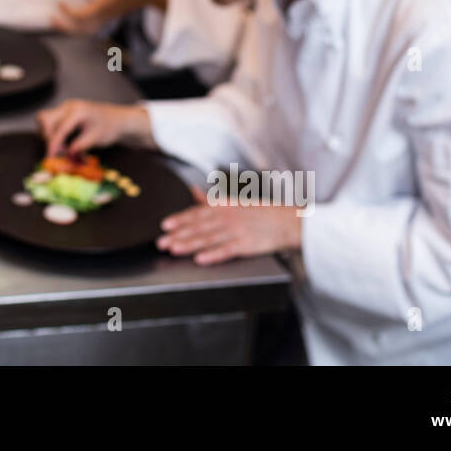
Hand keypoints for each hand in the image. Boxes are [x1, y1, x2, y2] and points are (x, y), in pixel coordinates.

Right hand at [36, 99, 154, 155]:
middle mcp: (68, 106)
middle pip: (45, 119)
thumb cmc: (109, 127)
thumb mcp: (96, 139)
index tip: (50, 157)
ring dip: (49, 135)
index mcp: (78, 111)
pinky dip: (53, 132)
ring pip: (45, 120)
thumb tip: (66, 155)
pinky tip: (64, 142)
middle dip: (48, 137)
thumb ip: (80, 146)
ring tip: (63, 147)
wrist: (117, 119)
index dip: (53, 144)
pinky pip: (51, 121)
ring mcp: (65, 107)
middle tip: (59, 151)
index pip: (60, 128)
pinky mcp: (64, 111)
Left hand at [51, 0, 167, 34]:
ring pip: (85, 31)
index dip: (67, 11)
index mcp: (105, 7)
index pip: (81, 16)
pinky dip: (77, 25)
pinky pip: (89, 26)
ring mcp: (106, 17)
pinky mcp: (107, 15)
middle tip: (51, 18)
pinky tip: (71, 14)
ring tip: (57, 19)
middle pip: (81, 30)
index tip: (59, 0)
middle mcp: (104, 15)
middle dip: (64, 27)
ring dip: (70, 28)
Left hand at [157, 186, 303, 263]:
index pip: (197, 213)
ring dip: (190, 244)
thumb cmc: (261, 212)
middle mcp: (228, 217)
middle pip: (199, 227)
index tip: (165, 225)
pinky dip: (213, 254)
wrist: (289, 221)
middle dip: (178, 234)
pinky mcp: (247, 245)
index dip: (180, 219)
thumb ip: (211, 200)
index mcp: (224, 206)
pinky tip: (200, 259)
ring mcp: (237, 231)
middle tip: (161, 242)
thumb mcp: (234, 202)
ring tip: (174, 249)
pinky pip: (227, 250)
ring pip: (208, 239)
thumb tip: (193, 192)